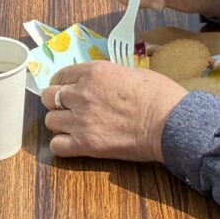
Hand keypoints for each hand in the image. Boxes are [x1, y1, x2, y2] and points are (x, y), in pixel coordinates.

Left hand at [42, 59, 186, 162]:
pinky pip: (57, 146)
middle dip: (57, 103)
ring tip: (74, 128)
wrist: (170, 123)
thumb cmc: (160, 96)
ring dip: (60, 124)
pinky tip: (74, 144)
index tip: (66, 91)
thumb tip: (103, 84)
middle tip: (69, 109)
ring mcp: (81, 120)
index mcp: (94, 72)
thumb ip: (109, 78)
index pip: (60, 76)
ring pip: (50, 121)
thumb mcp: (133, 73)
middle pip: (49, 97)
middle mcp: (82, 94)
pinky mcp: (86, 144)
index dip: (61, 84)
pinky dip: (63, 145)